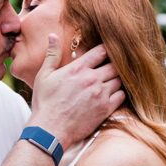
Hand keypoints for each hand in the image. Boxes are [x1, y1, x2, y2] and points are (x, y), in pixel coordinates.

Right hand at [27, 33, 124, 148]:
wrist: (49, 130)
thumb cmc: (45, 102)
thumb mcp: (44, 75)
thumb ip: (52, 54)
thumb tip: (53, 36)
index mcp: (78, 69)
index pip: (101, 51)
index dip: (105, 50)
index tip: (105, 53)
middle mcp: (92, 79)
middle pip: (114, 65)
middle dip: (113, 64)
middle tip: (110, 67)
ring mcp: (100, 94)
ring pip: (119, 80)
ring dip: (116, 79)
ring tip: (110, 81)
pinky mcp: (105, 109)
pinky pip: (121, 95)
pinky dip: (119, 93)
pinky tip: (111, 94)